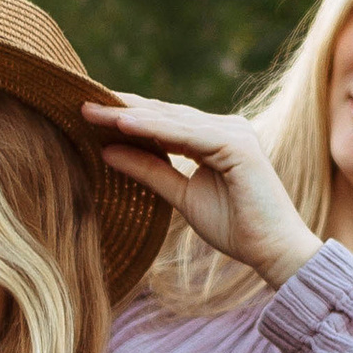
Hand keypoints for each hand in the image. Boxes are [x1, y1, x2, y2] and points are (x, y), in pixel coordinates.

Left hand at [81, 92, 322, 286]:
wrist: (273, 251)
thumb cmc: (235, 227)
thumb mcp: (181, 197)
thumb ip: (149, 171)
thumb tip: (107, 151)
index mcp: (214, 138)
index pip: (162, 122)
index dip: (126, 116)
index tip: (87, 112)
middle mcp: (226, 127)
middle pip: (164, 114)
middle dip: (121, 108)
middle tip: (79, 101)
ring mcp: (233, 132)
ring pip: (171, 120)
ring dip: (130, 115)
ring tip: (92, 110)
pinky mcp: (237, 145)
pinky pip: (186, 134)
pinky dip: (153, 128)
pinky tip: (122, 123)